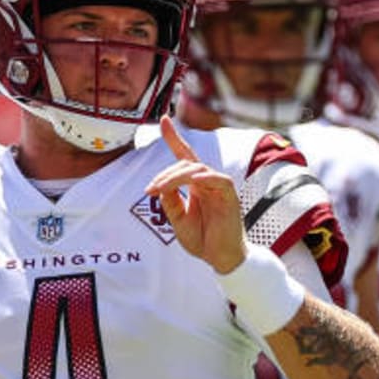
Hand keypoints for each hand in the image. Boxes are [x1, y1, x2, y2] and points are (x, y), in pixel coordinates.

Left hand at [145, 115, 247, 273]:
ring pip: (196, 169)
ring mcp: (219, 187)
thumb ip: (170, 202)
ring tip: (160, 189)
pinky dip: (205, 178)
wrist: (221, 259)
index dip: (174, 137)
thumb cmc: (202, 239)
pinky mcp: (229, 196)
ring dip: (175, 177)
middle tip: (149, 189)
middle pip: (184, 164)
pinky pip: (218, 180)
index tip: (164, 119)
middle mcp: (207, 182)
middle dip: (164, 174)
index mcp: (195, 185)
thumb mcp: (178, 220)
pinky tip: (194, 181)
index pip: (183, 157)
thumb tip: (162, 185)